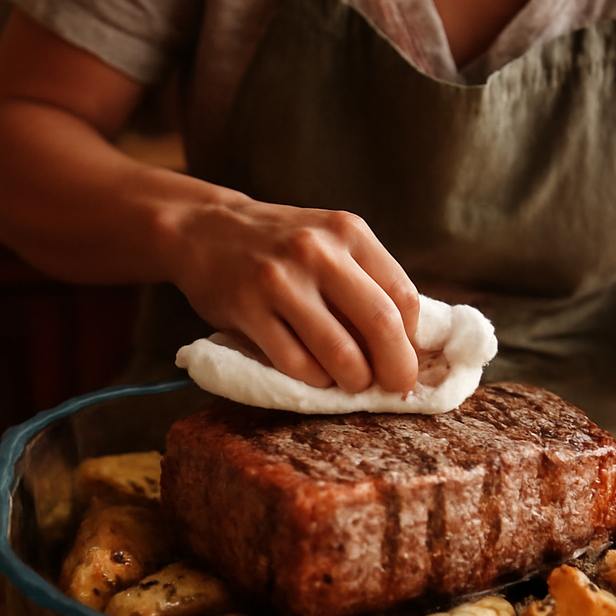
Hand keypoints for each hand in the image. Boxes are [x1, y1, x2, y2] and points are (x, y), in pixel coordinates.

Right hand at [168, 198, 421, 392]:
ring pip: (340, 353)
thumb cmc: (280, 245)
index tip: (406, 356)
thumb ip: (364, 279)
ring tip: (351, 381)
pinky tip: (314, 373)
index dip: (412, 337)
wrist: (204, 229)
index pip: (402, 295)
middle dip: (396, 367)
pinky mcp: (246, 309)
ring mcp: (279, 281)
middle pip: (380, 324)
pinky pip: (296, 363)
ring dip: (354, 380)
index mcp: (348, 231)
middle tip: (396, 386)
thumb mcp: (328, 242)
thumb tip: (408, 343)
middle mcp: (317, 251)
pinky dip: (314, 379)